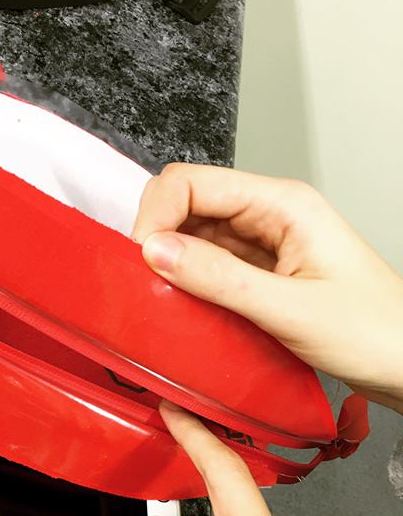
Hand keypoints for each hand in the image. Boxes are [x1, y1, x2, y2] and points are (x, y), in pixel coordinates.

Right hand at [132, 164, 402, 412]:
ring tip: (161, 303)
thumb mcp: (291, 308)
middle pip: (185, 205)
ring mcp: (261, 245)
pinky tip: (182, 311)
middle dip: (156, 239)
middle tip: (144, 285)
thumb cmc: (374, 333)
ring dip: (168, 266)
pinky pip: (206, 269)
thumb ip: (219, 278)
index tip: (141, 261)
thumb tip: (154, 252)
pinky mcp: (257, 275)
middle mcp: (268, 215)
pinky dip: (185, 287)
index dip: (156, 216)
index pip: (191, 182)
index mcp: (282, 204)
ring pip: (191, 238)